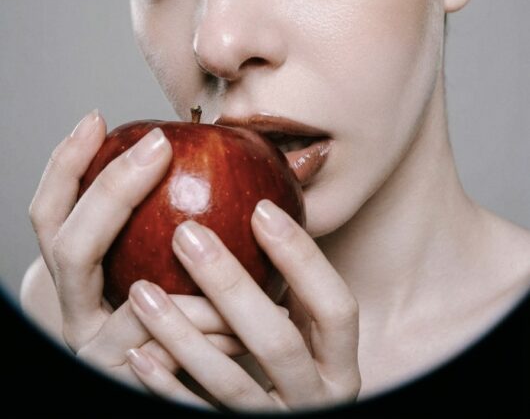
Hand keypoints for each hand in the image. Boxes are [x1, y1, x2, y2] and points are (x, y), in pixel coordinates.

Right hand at [28, 110, 246, 387]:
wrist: (186, 387)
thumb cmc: (191, 310)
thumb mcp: (177, 258)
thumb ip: (195, 213)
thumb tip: (253, 145)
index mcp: (81, 273)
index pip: (52, 213)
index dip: (66, 164)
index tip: (98, 119)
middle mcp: (77, 310)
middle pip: (70, 247)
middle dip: (111, 189)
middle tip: (157, 145)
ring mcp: (98, 350)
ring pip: (128, 309)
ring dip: (175, 270)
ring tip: (210, 231)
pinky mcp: (129, 383)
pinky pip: (167, 355)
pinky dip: (205, 330)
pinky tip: (241, 316)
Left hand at [126, 200, 360, 410]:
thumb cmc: (287, 364)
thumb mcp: (304, 329)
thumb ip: (293, 283)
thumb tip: (273, 196)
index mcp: (340, 364)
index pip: (335, 307)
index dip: (303, 258)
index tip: (261, 208)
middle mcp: (317, 397)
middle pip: (279, 341)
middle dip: (230, 284)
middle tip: (186, 233)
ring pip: (231, 381)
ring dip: (182, 334)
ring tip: (141, 289)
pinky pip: (197, 415)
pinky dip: (167, 384)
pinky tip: (137, 353)